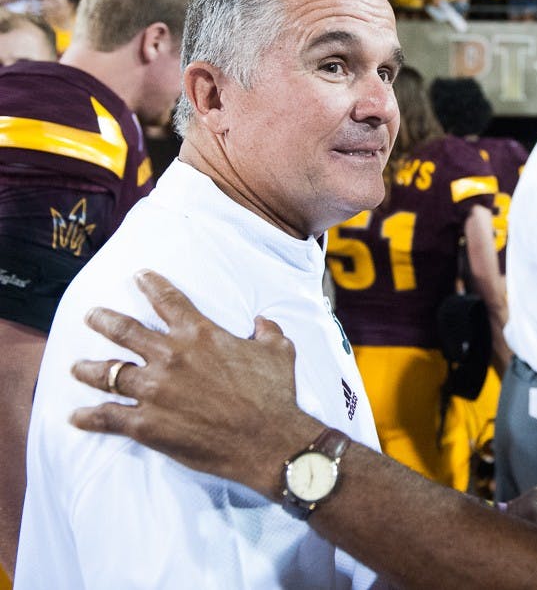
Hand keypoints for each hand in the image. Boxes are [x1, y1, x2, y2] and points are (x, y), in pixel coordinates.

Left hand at [69, 270, 322, 498]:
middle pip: (125, 330)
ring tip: (76, 367)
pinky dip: (89, 417)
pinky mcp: (147, 425)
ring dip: (88, 369)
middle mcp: (171, 357)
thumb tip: (262, 322)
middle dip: (103, 320)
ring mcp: (154, 391)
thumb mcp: (280, 351)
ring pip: (108, 373)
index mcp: (201, 334)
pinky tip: (76, 416)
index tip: (138, 276)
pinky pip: (108, 417)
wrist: (268, 440)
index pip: (168, 300)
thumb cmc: (275, 394)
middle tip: (92, 316)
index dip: (150, 284)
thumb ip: (268, 331)